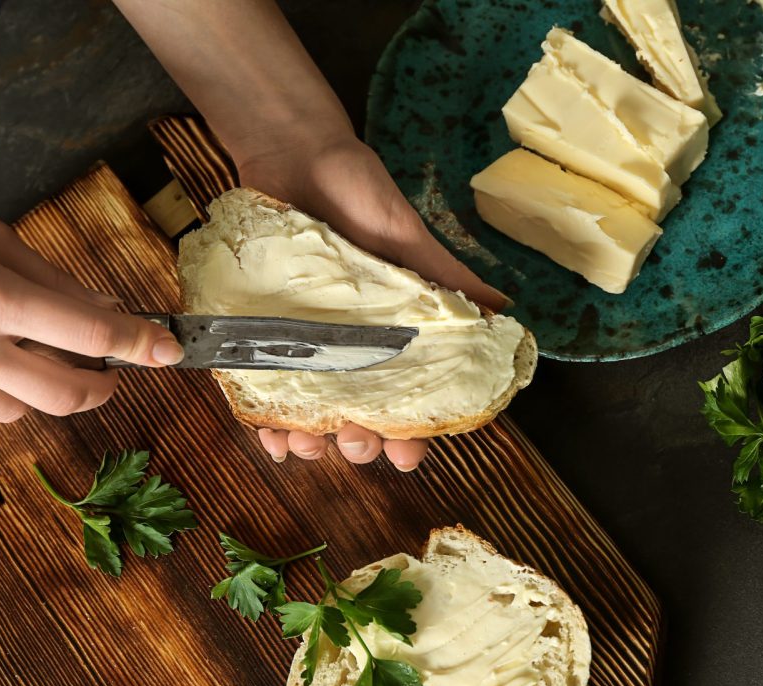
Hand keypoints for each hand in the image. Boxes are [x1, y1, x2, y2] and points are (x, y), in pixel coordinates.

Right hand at [0, 192, 183, 421]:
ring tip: (20, 353)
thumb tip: (104, 304)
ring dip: (41, 387)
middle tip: (110, 374)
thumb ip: (51, 278)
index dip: (138, 343)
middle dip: (103, 387)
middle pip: (69, 393)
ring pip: (26, 410)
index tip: (168, 350)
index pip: (90, 331)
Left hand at [237, 135, 507, 470]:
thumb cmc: (357, 191)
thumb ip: (446, 277)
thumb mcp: (406, 235)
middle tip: (357, 443)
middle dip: (360, 445)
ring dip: (311, 441)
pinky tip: (268, 437)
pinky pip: (260, 389)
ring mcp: (302, 344)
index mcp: (392, 333)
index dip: (410, 435)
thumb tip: (503, 312)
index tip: (407, 455)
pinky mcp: (260, 333)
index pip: (407, 399)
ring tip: (307, 446)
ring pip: (308, 413)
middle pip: (358, 418)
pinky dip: (264, 419)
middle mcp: (349, 347)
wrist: (292, 152)